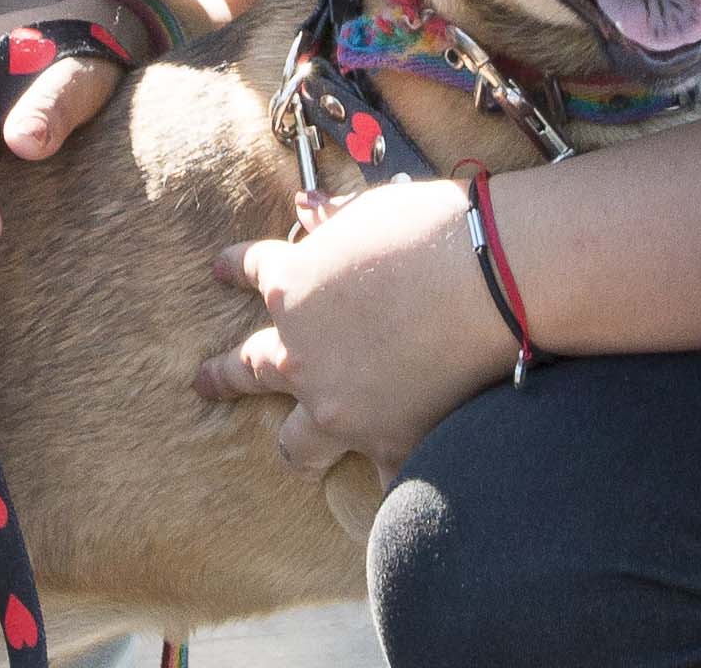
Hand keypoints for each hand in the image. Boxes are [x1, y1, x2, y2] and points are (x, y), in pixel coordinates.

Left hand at [195, 178, 517, 478]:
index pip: (253, 271)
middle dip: (226, 375)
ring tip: (297, 453)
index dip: (236, 268)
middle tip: (207, 381)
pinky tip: (392, 495)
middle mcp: (302, 356)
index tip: (222, 270)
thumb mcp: (371, 212)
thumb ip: (333, 220)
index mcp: (293, 287)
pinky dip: (389, 481)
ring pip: (297, 444)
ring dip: (297, 445)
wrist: (493, 280)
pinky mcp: (390, 444)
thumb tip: (306, 206)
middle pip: (250, 369)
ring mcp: (341, 408)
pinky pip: (381, 480)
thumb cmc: (434, 230)